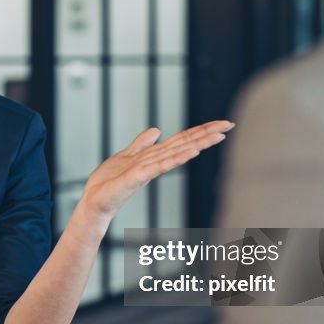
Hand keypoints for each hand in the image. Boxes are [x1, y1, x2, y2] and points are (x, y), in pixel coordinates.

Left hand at [81, 121, 233, 218]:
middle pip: (185, 144)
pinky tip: (190, 153)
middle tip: (229, 125)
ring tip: (218, 135)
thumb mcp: (126, 156)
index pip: (182, 140)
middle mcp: (156, 163)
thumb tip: (156, 130)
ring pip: (177, 154)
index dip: (201, 130)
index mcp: (155, 156)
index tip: (222, 123)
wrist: (95, 200)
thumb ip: (141, 143)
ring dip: (198, 144)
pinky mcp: (137, 177)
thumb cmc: (110, 183)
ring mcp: (148, 170)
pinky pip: (159, 166)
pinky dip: (175, 159)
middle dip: (207, 134)